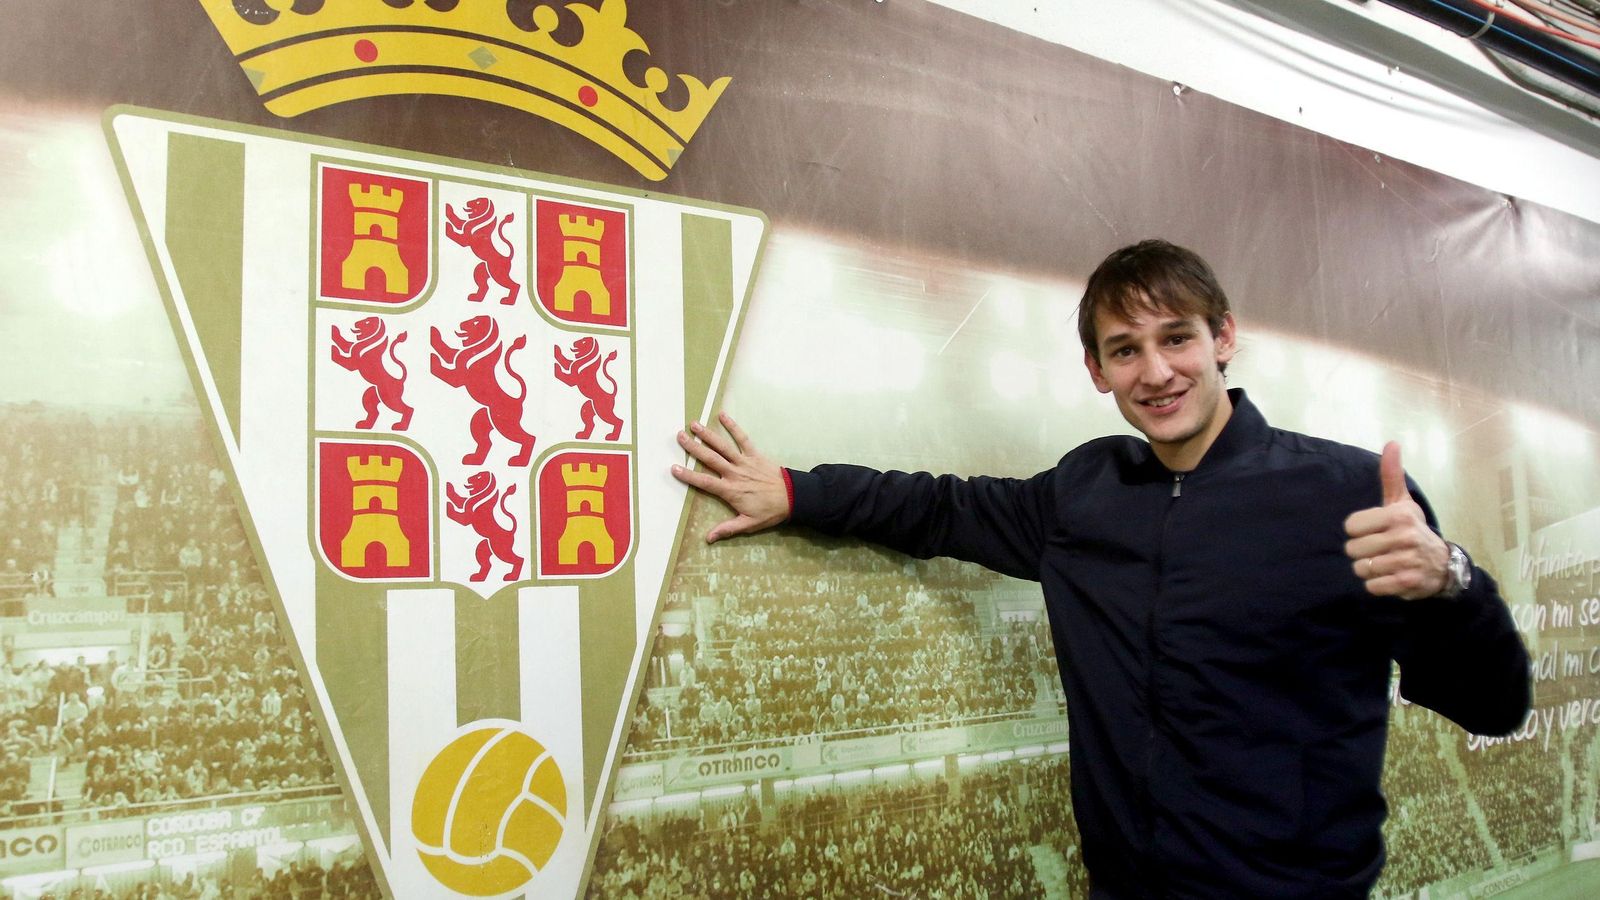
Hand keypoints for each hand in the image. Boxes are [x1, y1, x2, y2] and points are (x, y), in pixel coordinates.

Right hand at [671, 412, 789, 542]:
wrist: (793, 497)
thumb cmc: (770, 512)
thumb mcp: (749, 524)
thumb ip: (727, 529)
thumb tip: (708, 538)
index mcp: (730, 490)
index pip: (705, 482)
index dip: (689, 476)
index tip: (674, 468)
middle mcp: (734, 473)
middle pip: (710, 459)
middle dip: (693, 448)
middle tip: (679, 437)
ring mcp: (745, 462)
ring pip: (723, 446)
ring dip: (708, 435)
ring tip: (694, 424)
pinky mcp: (755, 454)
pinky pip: (743, 438)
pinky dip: (733, 427)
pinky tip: (723, 415)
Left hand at [1343, 442, 1449, 599]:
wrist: (1443, 565)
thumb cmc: (1413, 529)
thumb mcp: (1403, 502)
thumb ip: (1391, 476)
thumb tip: (1391, 443)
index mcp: (1398, 515)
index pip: (1351, 526)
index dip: (1358, 531)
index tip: (1373, 531)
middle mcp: (1404, 536)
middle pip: (1353, 549)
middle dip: (1362, 552)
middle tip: (1379, 549)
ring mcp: (1406, 561)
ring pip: (1361, 568)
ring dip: (1369, 569)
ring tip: (1385, 562)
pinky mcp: (1407, 583)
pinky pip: (1372, 586)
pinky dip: (1377, 584)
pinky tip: (1390, 576)